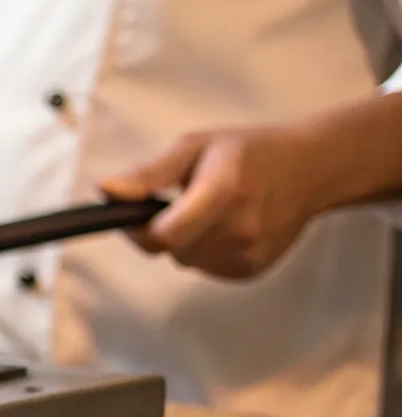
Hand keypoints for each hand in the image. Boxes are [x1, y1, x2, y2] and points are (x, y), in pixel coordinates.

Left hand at [99, 127, 328, 279]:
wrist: (309, 169)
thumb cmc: (247, 152)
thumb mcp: (194, 147)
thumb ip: (148, 173)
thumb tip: (106, 190)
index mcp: (222, 194)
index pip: (163, 235)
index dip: (138, 228)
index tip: (136, 211)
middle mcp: (239, 230)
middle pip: (171, 249)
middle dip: (165, 228)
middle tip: (184, 200)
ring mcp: (248, 255)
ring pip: (186, 260)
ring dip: (186, 240)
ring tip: (211, 209)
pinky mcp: (251, 270)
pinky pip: (205, 267)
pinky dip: (205, 250)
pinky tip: (226, 225)